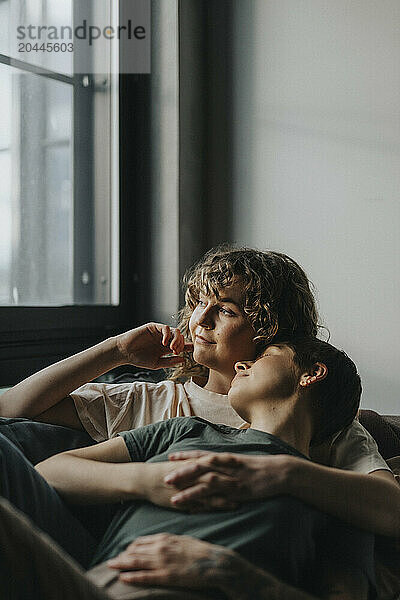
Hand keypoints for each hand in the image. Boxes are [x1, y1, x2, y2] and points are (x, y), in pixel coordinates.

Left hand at [107, 533, 234, 587]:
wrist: (214, 562)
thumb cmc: (200, 551)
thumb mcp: (183, 539)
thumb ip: (169, 541)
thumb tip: (160, 543)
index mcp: (165, 538)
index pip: (141, 541)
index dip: (130, 547)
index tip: (124, 551)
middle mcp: (161, 548)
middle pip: (135, 551)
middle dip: (122, 555)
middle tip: (112, 560)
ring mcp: (162, 562)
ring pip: (135, 562)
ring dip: (121, 564)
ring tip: (111, 565)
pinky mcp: (166, 576)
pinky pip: (144, 577)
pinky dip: (132, 577)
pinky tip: (123, 577)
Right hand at [116, 323, 192, 369]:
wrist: (125, 352)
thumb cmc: (138, 358)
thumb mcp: (156, 363)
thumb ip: (170, 362)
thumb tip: (183, 359)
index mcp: (166, 348)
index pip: (181, 346)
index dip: (188, 347)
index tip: (193, 351)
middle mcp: (165, 339)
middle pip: (180, 338)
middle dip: (182, 345)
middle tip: (176, 352)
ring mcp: (160, 333)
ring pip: (175, 331)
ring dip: (177, 340)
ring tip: (172, 348)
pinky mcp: (154, 327)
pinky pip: (166, 328)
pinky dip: (168, 335)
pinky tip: (165, 343)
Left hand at [164, 451, 296, 509]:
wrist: (279, 472)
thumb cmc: (259, 467)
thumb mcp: (241, 461)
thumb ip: (227, 463)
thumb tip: (215, 464)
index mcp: (226, 457)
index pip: (201, 454)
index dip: (185, 455)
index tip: (170, 456)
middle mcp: (226, 466)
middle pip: (199, 466)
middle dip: (181, 471)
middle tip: (164, 477)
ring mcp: (231, 478)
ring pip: (205, 482)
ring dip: (188, 488)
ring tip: (173, 495)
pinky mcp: (237, 491)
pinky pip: (218, 497)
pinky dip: (205, 501)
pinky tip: (195, 508)